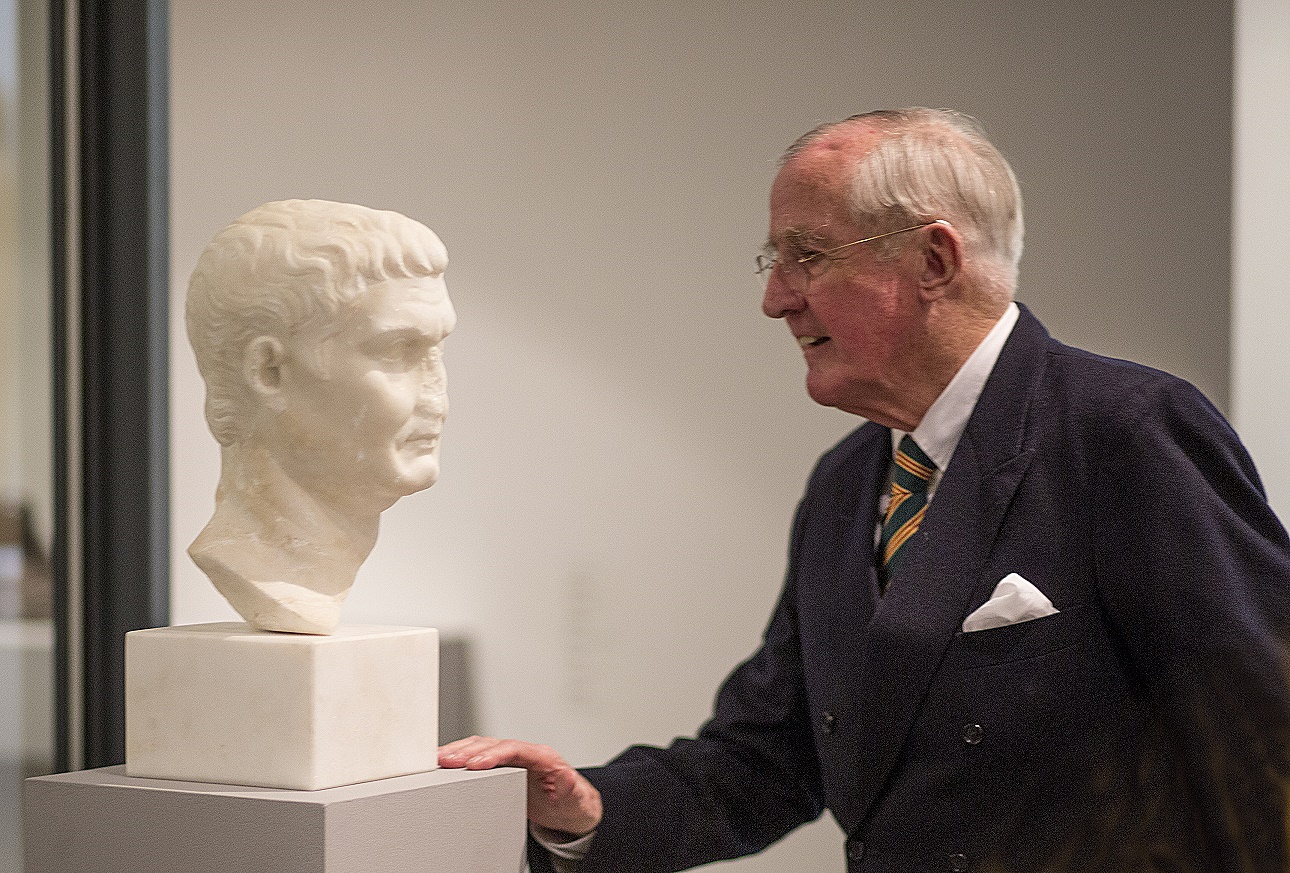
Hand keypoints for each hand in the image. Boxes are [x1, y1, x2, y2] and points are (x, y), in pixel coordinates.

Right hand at [438, 736, 602, 835]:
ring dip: (461, 751)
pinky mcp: (503, 766)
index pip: (515, 749)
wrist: (570, 810)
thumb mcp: (576, 801)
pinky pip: (480, 755)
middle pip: (494, 744)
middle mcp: (527, 754)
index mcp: (543, 757)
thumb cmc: (571, 804)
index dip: (493, 754)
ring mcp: (514, 759)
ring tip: (440, 759)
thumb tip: (567, 776)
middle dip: (469, 751)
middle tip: (447, 760)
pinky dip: (462, 756)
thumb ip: (571, 790)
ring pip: (483, 746)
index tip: (475, 763)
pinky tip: (446, 761)